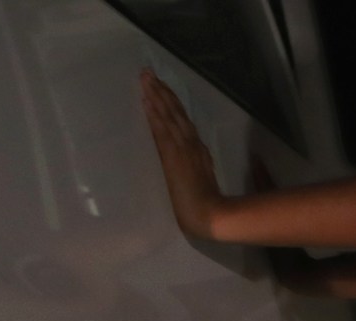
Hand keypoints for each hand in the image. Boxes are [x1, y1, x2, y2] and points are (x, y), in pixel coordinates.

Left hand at [139, 69, 224, 241]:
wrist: (208, 215)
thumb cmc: (209, 206)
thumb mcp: (206, 181)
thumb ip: (201, 164)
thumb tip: (200, 156)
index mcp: (198, 148)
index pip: (182, 119)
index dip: (171, 101)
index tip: (160, 85)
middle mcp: (191, 142)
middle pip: (175, 111)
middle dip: (161, 90)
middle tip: (147, 71)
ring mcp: (182, 146)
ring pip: (168, 114)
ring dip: (156, 95)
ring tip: (145, 78)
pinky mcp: (173, 154)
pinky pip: (163, 128)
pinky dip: (155, 112)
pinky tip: (147, 99)